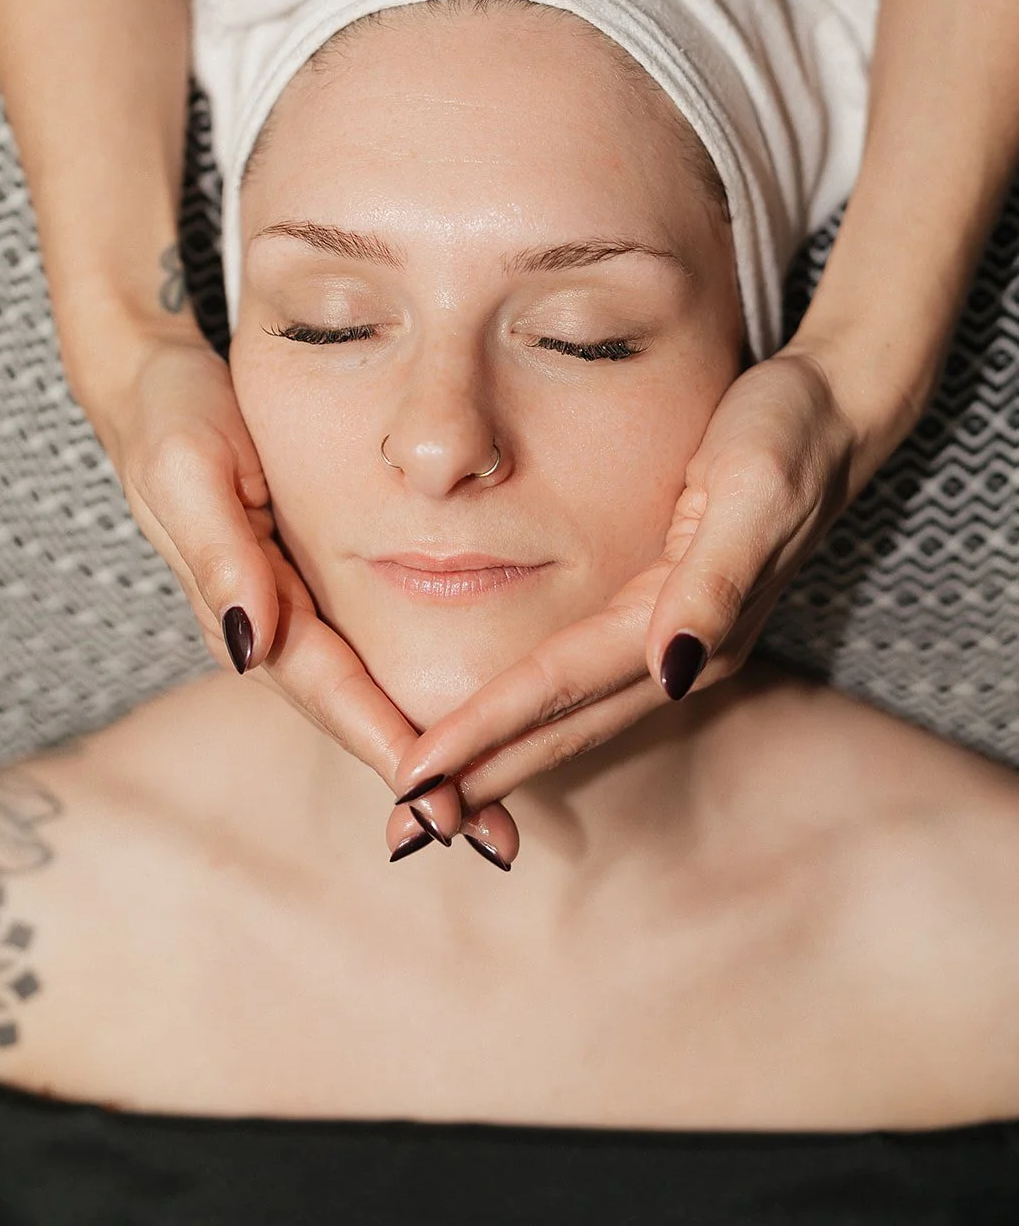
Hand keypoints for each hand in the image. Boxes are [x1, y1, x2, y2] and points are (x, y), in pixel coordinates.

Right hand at [103, 333, 520, 863]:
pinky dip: (406, 707)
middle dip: (418, 781)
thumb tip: (248, 642)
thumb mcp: (190, 469)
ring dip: (422, 760)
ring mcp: (289, 613)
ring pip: (362, 699)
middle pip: (353, 715)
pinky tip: (456, 735)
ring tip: (490, 811)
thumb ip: (219, 553)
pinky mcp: (308, 590)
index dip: (384, 745)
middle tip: (492, 837)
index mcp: (244, 605)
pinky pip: (364, 660)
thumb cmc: (175, 420)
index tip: (439, 805)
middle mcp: (269, 626)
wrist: (159, 387)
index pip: (327, 689)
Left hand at [388, 348, 862, 823]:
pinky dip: (537, 724)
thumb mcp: (753, 491)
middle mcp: (681, 655)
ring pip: (573, 719)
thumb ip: (714, 581)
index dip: (487, 730)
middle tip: (407, 824)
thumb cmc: (786, 437)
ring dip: (505, 762)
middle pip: (563, 727)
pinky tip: (505, 740)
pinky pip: (588, 689)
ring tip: (438, 801)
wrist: (833, 416)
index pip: (561, 686)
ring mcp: (677, 648)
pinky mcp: (669, 624)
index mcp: (688, 627)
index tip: (418, 773)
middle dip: (483, 775)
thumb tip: (673, 668)